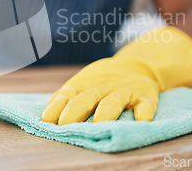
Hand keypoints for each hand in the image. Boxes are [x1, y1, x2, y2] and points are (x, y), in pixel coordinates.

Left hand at [41, 26, 191, 124]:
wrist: (136, 67)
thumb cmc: (101, 82)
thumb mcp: (82, 84)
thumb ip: (65, 97)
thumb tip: (46, 115)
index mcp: (85, 86)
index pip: (67, 95)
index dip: (57, 107)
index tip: (48, 121)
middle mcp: (103, 88)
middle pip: (87, 98)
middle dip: (75, 111)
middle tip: (66, 125)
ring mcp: (125, 91)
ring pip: (114, 101)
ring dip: (106, 112)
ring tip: (99, 124)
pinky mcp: (146, 95)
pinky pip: (146, 104)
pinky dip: (144, 112)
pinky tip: (141, 120)